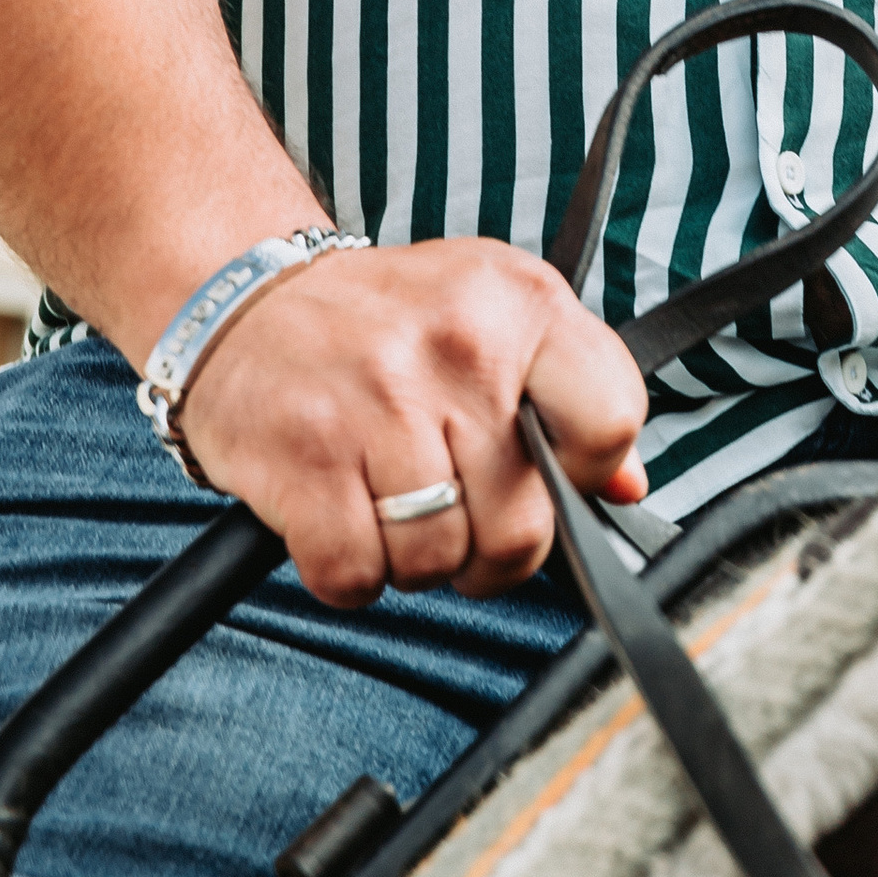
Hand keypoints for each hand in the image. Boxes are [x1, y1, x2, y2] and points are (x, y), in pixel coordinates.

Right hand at [172, 236, 649, 605]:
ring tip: (389, 502)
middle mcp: (459, 344)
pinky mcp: (308, 455)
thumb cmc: (383, 322)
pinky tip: (340, 515)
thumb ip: (570, 392)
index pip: (609, 420)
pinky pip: (356, 576)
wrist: (248, 300)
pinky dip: (348, 571)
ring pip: (437, 561)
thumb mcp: (492, 315)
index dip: (586, 475)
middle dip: (487, 549)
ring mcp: (381, 400)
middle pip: (520, 526)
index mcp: (521, 301)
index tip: (551, 478)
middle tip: (454, 513)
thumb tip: (629, 485)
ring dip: (411, 559)